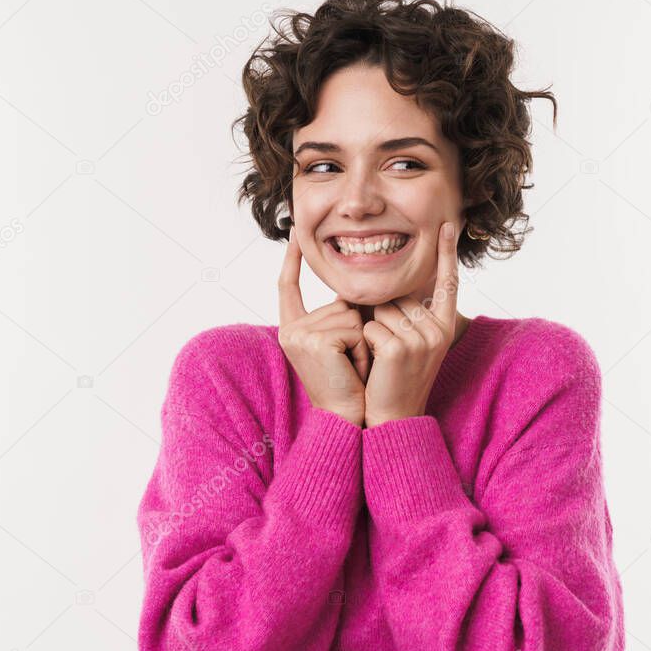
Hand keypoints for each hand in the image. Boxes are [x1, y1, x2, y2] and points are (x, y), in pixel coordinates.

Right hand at [277, 228, 370, 426]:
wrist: (348, 418)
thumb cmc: (350, 384)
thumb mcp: (339, 344)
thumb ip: (340, 316)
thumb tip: (352, 290)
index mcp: (292, 328)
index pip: (287, 286)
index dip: (291, 259)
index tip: (294, 233)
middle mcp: (291, 329)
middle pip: (339, 302)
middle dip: (357, 330)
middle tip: (351, 362)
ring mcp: (300, 335)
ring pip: (352, 314)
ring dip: (363, 341)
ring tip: (353, 367)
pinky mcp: (316, 341)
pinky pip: (356, 328)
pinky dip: (363, 348)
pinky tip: (354, 368)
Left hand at [362, 221, 459, 427]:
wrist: (393, 417)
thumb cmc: (394, 378)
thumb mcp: (410, 343)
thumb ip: (405, 314)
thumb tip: (388, 285)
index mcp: (444, 326)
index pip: (447, 282)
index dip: (447, 253)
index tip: (448, 224)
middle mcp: (439, 330)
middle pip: (398, 296)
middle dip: (383, 315)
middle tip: (388, 350)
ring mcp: (422, 339)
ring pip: (382, 310)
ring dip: (372, 329)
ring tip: (382, 358)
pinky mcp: (401, 348)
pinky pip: (370, 327)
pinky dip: (365, 343)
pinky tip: (376, 365)